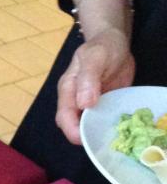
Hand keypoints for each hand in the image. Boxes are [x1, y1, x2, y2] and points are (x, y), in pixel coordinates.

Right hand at [56, 27, 134, 143]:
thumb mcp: (95, 56)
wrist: (116, 43)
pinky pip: (102, 123)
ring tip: (111, 137)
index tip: (86, 137)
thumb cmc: (103, 46)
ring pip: (87, 127)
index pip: (64, 117)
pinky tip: (119, 129)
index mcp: (68, 90)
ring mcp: (88, 107)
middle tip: (102, 140)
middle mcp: (75, 101)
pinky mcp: (101, 108)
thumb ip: (88, 78)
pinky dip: (108, 128)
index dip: (72, 130)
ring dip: (97, 134)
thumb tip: (83, 103)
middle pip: (72, 127)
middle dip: (85, 136)